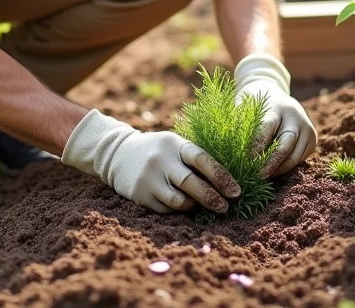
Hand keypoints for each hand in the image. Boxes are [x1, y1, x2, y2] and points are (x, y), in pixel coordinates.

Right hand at [61, 109, 241, 212]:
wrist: (118, 154)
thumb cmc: (159, 151)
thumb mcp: (174, 145)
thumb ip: (194, 159)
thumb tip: (227, 182)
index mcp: (175, 144)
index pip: (202, 159)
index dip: (221, 176)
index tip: (236, 192)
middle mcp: (161, 160)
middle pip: (191, 183)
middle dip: (212, 198)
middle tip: (225, 207)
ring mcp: (149, 178)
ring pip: (179, 201)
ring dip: (194, 207)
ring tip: (199, 206)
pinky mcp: (141, 195)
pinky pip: (166, 209)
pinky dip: (178, 210)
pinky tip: (181, 206)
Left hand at [234, 53, 317, 176]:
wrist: (271, 90)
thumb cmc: (251, 101)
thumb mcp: (243, 106)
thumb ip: (238, 125)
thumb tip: (227, 151)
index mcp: (275, 106)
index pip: (265, 131)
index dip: (254, 150)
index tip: (242, 164)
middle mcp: (295, 116)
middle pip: (284, 146)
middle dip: (269, 165)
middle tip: (255, 177)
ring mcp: (307, 127)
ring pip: (294, 157)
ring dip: (277, 169)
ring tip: (261, 176)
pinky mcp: (312, 139)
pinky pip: (300, 159)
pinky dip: (286, 167)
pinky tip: (273, 170)